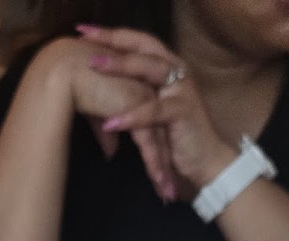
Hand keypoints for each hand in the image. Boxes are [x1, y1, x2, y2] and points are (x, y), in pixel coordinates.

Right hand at [38, 38, 172, 179]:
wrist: (66, 72)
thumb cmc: (73, 83)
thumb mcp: (94, 111)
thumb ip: (106, 131)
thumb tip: (111, 152)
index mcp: (138, 85)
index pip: (154, 120)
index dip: (157, 146)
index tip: (162, 170)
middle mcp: (147, 88)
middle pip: (162, 131)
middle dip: (167, 161)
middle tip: (170, 187)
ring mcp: (145, 98)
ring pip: (160, 140)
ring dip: (163, 170)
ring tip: (167, 194)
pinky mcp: (138, 108)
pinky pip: (150, 142)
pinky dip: (154, 165)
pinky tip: (158, 184)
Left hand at [79, 25, 237, 200]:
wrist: (206, 160)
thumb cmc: (175, 137)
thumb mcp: (149, 114)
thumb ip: (131, 100)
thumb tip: (96, 97)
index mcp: (167, 67)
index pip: (137, 43)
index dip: (112, 34)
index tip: (82, 30)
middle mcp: (176, 70)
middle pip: (143, 48)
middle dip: (113, 41)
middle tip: (84, 38)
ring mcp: (181, 88)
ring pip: (149, 70)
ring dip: (120, 67)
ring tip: (94, 67)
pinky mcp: (184, 111)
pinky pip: (154, 111)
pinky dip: (132, 117)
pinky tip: (111, 124)